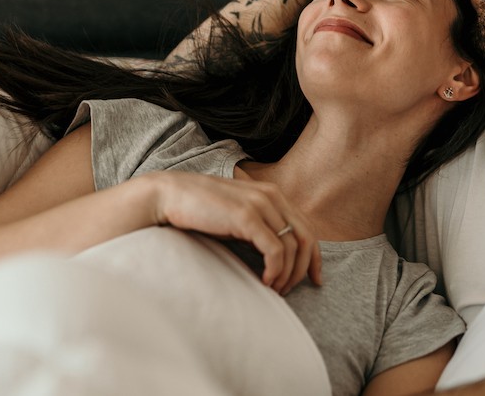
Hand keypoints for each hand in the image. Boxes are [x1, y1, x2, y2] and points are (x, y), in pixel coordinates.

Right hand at [143, 171, 322, 294]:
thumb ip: (259, 228)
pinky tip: (265, 281)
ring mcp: (261, 205)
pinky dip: (275, 270)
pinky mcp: (247, 216)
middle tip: (288, 290)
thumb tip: (277, 257)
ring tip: (273, 289)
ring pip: (293, 247)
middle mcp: (272, 197)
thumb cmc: (201, 210)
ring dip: (287, 274)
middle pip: (307, 239)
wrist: (170, 196)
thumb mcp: (238, 217)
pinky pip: (275, 250)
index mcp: (273, 195)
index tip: (315, 280)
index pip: (307, 228)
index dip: (315, 257)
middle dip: (303, 269)